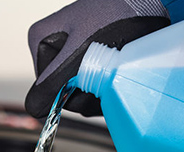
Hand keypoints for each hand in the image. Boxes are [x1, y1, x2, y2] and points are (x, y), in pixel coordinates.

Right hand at [25, 0, 169, 117]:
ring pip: (78, 92)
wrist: (151, 4)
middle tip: (105, 79)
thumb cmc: (117, 17)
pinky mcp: (92, 60)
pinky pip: (92, 86)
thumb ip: (53, 84)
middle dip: (85, 93)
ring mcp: (74, 54)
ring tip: (114, 75)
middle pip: (61, 91)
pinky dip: (106, 89)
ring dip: (98, 94)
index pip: (43, 86)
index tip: (85, 82)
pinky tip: (118, 78)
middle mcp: (55, 47)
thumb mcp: (79, 55)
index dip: (65, 92)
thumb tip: (33, 109)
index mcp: (41, 39)